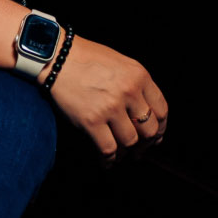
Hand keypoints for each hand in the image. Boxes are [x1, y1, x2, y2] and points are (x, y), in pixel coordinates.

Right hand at [43, 35, 166, 162]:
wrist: (56, 56)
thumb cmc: (86, 58)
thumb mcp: (120, 63)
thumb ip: (135, 84)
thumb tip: (143, 112)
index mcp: (139, 76)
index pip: (161, 110)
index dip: (160, 128)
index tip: (155, 135)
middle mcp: (129, 92)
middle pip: (149, 130)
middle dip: (146, 144)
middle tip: (140, 150)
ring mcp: (110, 107)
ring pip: (130, 142)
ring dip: (126, 152)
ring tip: (121, 154)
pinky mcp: (91, 121)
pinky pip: (108, 149)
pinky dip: (109, 159)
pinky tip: (106, 161)